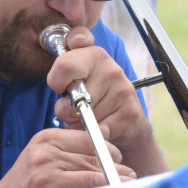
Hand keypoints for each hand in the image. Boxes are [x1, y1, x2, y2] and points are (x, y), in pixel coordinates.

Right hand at [0, 127, 132, 187]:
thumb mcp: (40, 158)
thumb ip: (68, 149)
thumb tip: (104, 138)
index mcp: (45, 140)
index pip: (86, 137)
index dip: (107, 147)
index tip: (119, 156)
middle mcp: (47, 156)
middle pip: (92, 159)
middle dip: (115, 167)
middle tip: (130, 174)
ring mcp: (49, 179)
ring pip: (93, 178)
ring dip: (115, 182)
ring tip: (127, 185)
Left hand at [46, 26, 154, 155]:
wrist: (127, 122)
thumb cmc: (92, 99)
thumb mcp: (74, 80)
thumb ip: (64, 71)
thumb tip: (69, 80)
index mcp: (93, 54)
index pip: (65, 65)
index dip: (56, 80)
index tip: (61, 86)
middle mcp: (110, 67)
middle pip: (72, 96)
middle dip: (67, 109)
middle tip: (76, 107)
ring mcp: (122, 88)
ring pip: (85, 115)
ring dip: (81, 123)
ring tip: (91, 117)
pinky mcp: (130, 111)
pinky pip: (97, 129)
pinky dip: (94, 133)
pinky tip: (101, 126)